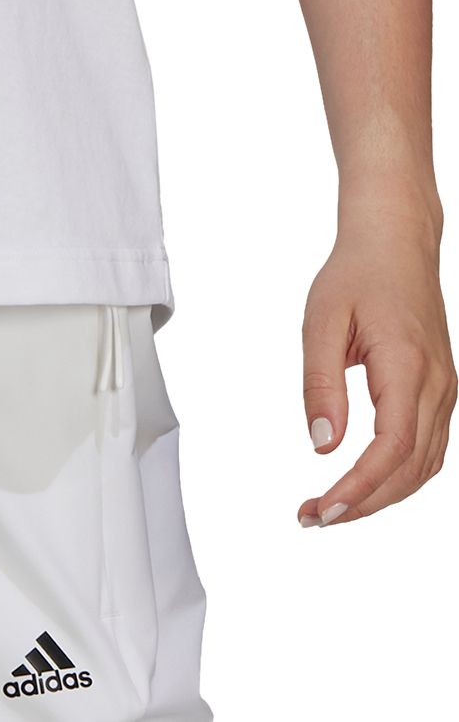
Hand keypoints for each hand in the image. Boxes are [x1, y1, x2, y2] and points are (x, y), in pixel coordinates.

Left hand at [298, 207, 455, 526]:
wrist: (395, 242)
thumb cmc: (357, 274)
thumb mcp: (322, 321)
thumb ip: (321, 384)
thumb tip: (321, 444)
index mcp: (407, 368)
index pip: (390, 450)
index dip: (358, 489)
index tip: (322, 509)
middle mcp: (436, 386)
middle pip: (409, 470)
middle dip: (363, 503)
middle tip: (315, 517)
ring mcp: (445, 390)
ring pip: (424, 465)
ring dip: (382, 495)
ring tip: (333, 506)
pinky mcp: (440, 390)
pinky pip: (429, 448)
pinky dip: (399, 476)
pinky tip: (367, 482)